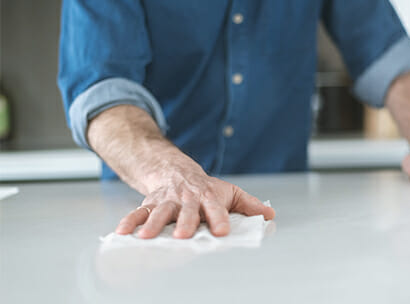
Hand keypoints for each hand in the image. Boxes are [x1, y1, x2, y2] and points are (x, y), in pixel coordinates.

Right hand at [114, 159, 275, 238]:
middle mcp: (186, 198)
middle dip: (184, 222)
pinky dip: (130, 221)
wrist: (176, 171)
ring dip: (152, 224)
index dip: (219, 219)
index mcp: (207, 196)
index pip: (216, 209)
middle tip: (182, 235)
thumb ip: (248, 204)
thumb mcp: (229, 191)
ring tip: (146, 237)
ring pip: (159, 211)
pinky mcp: (150, 203)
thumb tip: (270, 214)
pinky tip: (122, 232)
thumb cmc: (205, 187)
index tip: (222, 231)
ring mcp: (166, 200)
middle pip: (186, 211)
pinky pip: (138, 211)